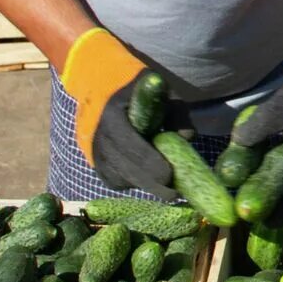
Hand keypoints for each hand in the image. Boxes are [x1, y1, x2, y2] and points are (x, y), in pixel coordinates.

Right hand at [60, 29, 186, 196]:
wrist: (100, 88)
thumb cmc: (136, 89)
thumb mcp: (159, 92)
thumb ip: (176, 112)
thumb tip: (187, 137)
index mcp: (112, 116)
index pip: (131, 147)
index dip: (151, 164)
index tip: (170, 175)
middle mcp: (98, 138)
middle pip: (126, 170)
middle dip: (152, 184)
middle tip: (175, 193)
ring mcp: (95, 154)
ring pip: (121, 179)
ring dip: (144, 185)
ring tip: (167, 187)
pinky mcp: (97, 165)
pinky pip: (116, 181)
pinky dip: (133, 183)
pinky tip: (149, 179)